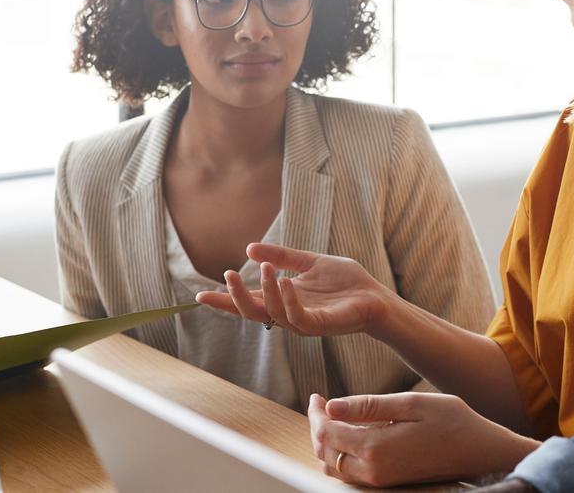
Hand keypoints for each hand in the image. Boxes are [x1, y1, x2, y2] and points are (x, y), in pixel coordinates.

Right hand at [194, 242, 395, 336]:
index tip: (199, 294)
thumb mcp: (309, 262)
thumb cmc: (346, 283)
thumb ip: (282, 256)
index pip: (248, 302)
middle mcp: (288, 314)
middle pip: (251, 313)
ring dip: (265, 290)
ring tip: (265, 267)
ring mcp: (303, 322)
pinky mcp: (320, 325)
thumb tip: (249, 248)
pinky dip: (289, 300)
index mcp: (283, 301)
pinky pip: (298, 317)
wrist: (375, 296)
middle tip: (228, 275)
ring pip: (272, 314)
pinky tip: (288, 282)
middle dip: (235, 298)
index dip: (224, 300)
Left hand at [308, 392, 540, 486]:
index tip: (317, 396)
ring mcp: (380, 479)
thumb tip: (331, 406)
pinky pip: (350, 472)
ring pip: (334, 466)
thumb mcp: (410, 403)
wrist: (478, 450)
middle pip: (325, 452)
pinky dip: (341, 454)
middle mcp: (373, 469)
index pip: (327, 432)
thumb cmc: (451, 420)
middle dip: (317, 427)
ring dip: (327, 443)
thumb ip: (369, 406)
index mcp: (375, 447)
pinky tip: (351, 434)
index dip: (316, 413)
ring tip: (332, 418)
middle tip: (321, 404)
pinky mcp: (387, 481)